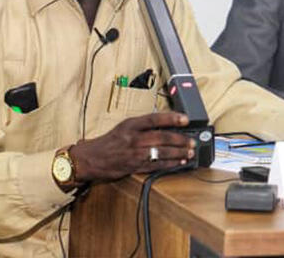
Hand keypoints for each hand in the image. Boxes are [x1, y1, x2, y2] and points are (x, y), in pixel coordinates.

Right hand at [70, 112, 194, 182]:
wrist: (91, 158)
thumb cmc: (109, 141)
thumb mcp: (124, 127)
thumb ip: (143, 126)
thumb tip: (167, 125)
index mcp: (130, 125)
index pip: (155, 119)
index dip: (172, 118)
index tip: (186, 119)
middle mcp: (133, 138)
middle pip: (162, 137)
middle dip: (180, 140)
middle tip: (192, 141)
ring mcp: (135, 153)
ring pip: (162, 152)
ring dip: (179, 153)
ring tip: (190, 152)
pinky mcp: (135, 166)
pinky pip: (156, 165)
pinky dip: (170, 164)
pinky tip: (179, 163)